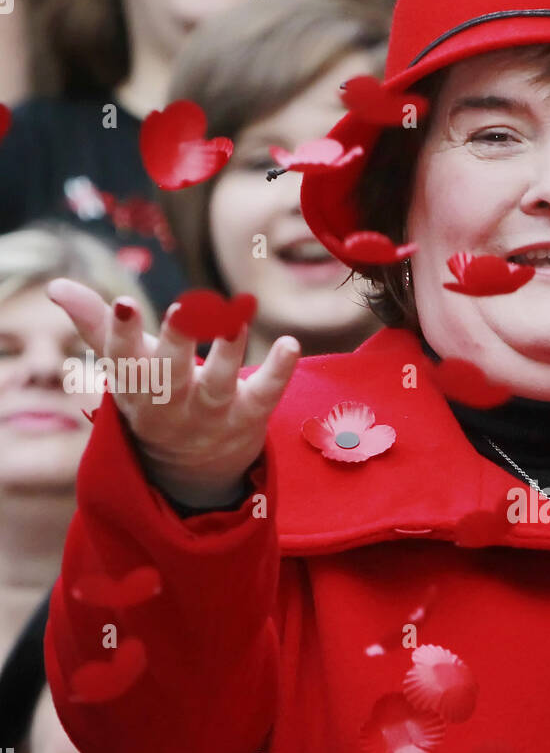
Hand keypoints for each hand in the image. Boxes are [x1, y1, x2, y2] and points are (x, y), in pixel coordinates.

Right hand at [46, 279, 300, 506]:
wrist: (192, 466)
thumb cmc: (154, 396)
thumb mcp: (125, 367)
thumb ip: (96, 325)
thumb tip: (55, 286)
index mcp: (136, 389)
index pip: (124, 363)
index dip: (122, 335)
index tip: (124, 303)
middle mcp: (172, 405)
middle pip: (171, 375)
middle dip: (176, 343)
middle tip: (183, 307)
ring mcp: (212, 415)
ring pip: (219, 385)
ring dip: (228, 352)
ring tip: (236, 316)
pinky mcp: (249, 418)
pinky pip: (265, 395)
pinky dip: (279, 372)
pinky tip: (290, 344)